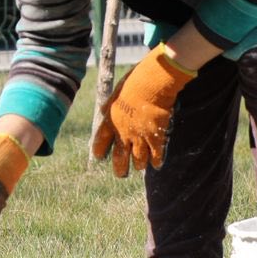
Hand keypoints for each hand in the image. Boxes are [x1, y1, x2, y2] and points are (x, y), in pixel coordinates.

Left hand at [91, 45, 195, 176]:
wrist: (152, 83)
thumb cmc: (133, 84)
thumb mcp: (114, 95)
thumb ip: (109, 108)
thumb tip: (103, 112)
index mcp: (110, 122)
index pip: (100, 143)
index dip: (100, 152)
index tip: (100, 157)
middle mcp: (122, 133)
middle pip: (119, 159)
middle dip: (120, 169)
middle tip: (121, 174)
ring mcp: (139, 137)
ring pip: (138, 160)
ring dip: (139, 164)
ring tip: (139, 166)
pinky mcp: (155, 137)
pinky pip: (156, 156)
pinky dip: (156, 161)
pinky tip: (156, 164)